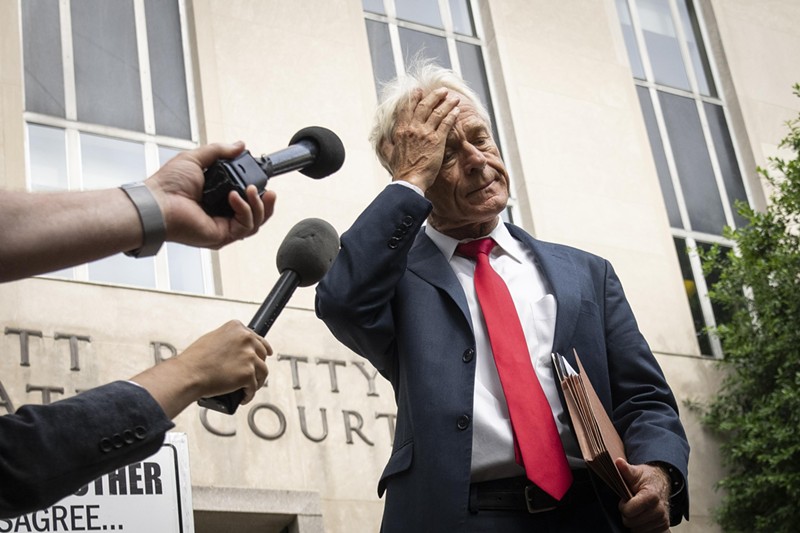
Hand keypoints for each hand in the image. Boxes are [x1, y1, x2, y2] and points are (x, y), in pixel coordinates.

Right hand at [132, 320, 271, 418]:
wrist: (188, 374)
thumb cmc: (195, 360)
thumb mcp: (212, 338)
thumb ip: (229, 340)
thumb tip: (237, 349)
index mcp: (237, 328)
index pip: (257, 338)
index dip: (261, 349)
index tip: (266, 353)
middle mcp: (246, 339)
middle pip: (262, 354)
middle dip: (258, 365)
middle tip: (253, 374)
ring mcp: (249, 356)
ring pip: (262, 371)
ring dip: (256, 381)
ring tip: (248, 388)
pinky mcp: (248, 373)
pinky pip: (254, 387)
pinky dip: (249, 394)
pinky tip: (243, 397)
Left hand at [144, 142, 276, 248]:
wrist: (157, 202)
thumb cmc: (168, 184)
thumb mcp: (197, 158)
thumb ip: (220, 151)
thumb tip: (239, 145)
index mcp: (218, 199)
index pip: (247, 199)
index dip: (257, 191)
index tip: (262, 180)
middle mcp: (222, 215)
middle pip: (257, 214)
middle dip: (266, 203)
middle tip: (269, 191)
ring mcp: (223, 227)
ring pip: (255, 222)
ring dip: (258, 205)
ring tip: (250, 190)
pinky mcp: (222, 236)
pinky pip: (245, 227)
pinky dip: (244, 210)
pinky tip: (234, 197)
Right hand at [381, 87, 459, 191]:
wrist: (409, 180)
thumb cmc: (400, 170)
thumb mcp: (388, 153)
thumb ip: (385, 143)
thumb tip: (380, 138)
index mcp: (401, 130)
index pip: (407, 108)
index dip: (414, 97)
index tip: (420, 91)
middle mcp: (413, 128)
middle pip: (425, 106)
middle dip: (434, 96)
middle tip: (442, 91)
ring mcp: (425, 133)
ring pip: (437, 112)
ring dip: (446, 103)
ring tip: (453, 98)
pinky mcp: (437, 140)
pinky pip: (446, 123)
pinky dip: (451, 115)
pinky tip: (456, 111)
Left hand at [616, 458, 671, 532]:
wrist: (661, 484)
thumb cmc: (647, 479)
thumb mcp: (636, 472)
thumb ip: (626, 469)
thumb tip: (618, 462)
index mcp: (652, 496)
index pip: (629, 511)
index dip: (623, 505)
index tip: (625, 499)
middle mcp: (659, 510)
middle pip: (631, 522)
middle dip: (627, 514)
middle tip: (630, 504)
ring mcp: (662, 520)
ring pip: (637, 529)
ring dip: (634, 521)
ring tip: (637, 510)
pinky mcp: (664, 527)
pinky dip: (641, 527)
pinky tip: (642, 517)